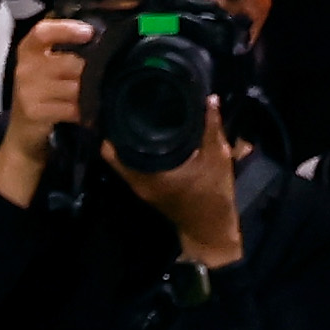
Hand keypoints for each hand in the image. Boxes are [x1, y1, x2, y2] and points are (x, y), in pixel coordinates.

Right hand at [0, 16, 93, 207]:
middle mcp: (25, 68)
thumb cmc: (41, 97)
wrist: (23, 136)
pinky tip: (95, 115)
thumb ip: (63, 55)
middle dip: (93, 70)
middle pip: (69, 62)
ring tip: (107, 95)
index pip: (43, 32)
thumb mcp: (45, 71)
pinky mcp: (36, 112)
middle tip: (112, 74)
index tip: (90, 32)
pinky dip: (87, 113)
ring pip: (74, 87)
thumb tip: (99, 41)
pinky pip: (71, 109)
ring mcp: (28, 90)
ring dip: (93, 93)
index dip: (66, 29)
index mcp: (27, 51)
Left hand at [111, 97, 245, 268]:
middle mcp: (136, 178)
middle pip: (112, 147)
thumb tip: (209, 98)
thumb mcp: (218, 159)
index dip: (110, 119)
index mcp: (148, 171)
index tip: (113, 98)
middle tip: (120, 100)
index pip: (113, 143)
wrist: (212, 231)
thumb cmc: (214, 196)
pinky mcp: (144, 187)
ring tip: (128, 112)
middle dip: (115, 125)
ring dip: (122, 137)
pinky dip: (132, 148)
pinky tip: (142, 133)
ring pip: (119, 155)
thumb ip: (212, 128)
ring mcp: (138, 184)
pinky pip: (130, 162)